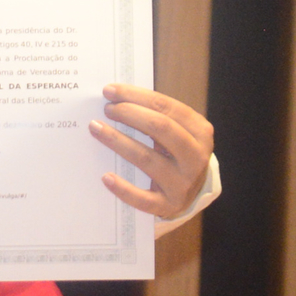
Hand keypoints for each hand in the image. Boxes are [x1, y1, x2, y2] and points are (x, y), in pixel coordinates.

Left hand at [90, 84, 214, 218]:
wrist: (191, 192)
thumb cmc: (175, 152)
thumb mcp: (177, 131)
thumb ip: (156, 115)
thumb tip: (116, 97)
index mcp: (200, 132)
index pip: (167, 107)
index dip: (136, 96)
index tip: (110, 90)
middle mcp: (196, 157)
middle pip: (160, 128)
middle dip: (129, 114)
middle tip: (106, 109)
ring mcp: (183, 183)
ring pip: (147, 159)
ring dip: (118, 141)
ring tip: (96, 128)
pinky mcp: (169, 205)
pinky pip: (143, 199)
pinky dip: (123, 188)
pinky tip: (106, 177)